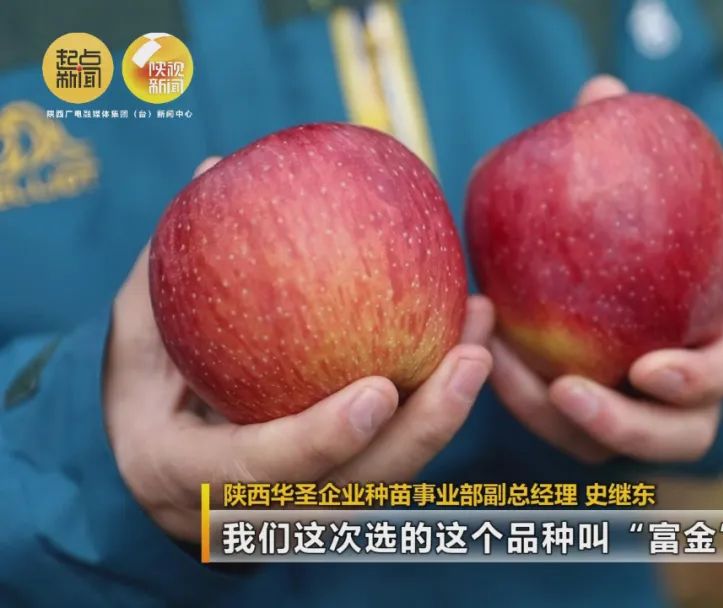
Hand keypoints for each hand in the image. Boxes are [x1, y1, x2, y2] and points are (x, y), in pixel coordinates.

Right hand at [103, 158, 494, 541]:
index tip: (378, 393)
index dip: (320, 441)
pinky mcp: (347, 493)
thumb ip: (168, 271)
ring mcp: (311, 514)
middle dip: (423, 433)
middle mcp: (259, 515)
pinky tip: (469, 342)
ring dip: (446, 414)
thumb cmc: (146, 397)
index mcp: (191, 481)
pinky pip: (398, 455)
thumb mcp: (135, 341)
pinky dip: (436, 407)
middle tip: (471, 358)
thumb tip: (216, 168)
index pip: (261, 473)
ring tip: (483, 339)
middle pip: (357, 491)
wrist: (168, 476)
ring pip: (393, 480)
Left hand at [489, 76, 722, 463]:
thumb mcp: (665, 197)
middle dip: (624, 425)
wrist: (650, 284)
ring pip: (609, 450)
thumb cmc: (662, 236)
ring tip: (500, 369)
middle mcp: (690, 395)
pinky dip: (523, 400)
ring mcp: (642, 417)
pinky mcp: (591, 424)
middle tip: (568, 392)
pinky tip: (483, 353)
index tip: (649, 367)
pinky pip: (560, 431)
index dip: (698, 379)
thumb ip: (637, 152)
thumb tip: (601, 90)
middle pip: (677, 437)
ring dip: (554, 422)